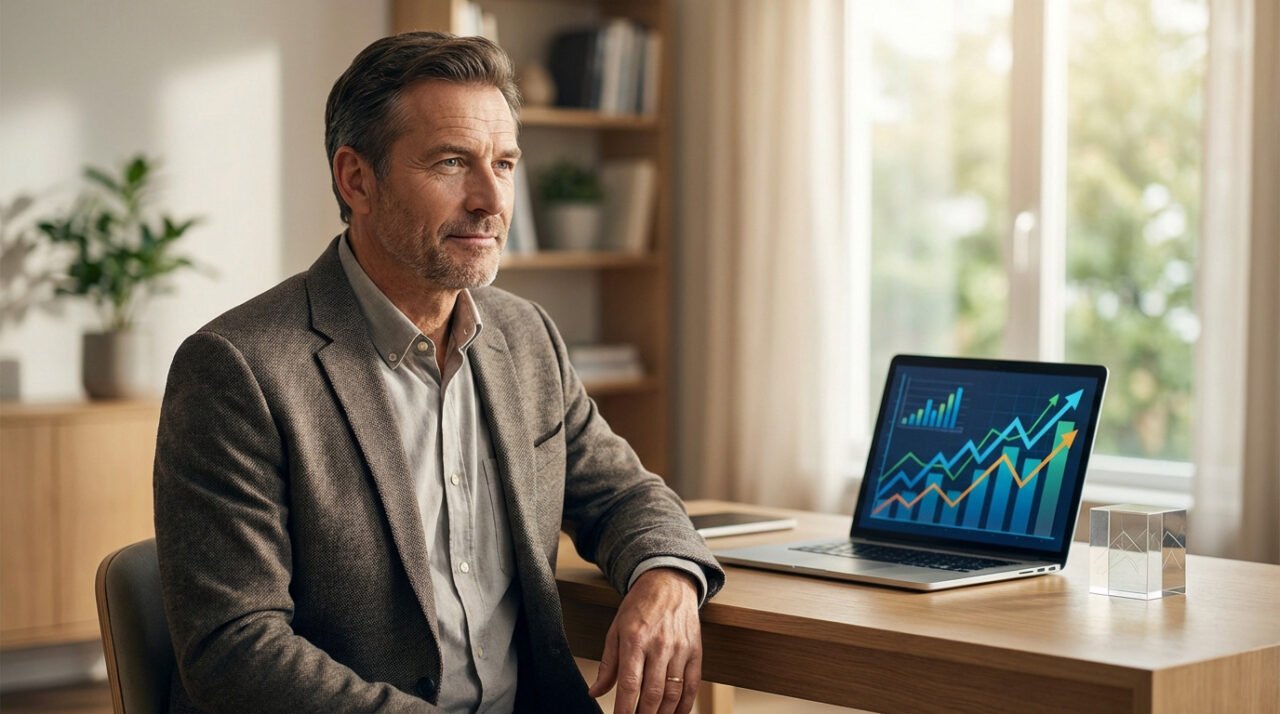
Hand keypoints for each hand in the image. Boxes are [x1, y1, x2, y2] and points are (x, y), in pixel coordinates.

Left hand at [588, 568, 701, 713]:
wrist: (669, 583)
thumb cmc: (639, 607)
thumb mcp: (616, 630)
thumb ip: (607, 664)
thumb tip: (595, 692)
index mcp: (635, 640)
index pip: (628, 684)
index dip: (623, 709)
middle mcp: (659, 646)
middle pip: (652, 693)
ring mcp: (680, 649)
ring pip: (673, 693)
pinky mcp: (695, 652)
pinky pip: (692, 686)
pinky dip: (684, 706)